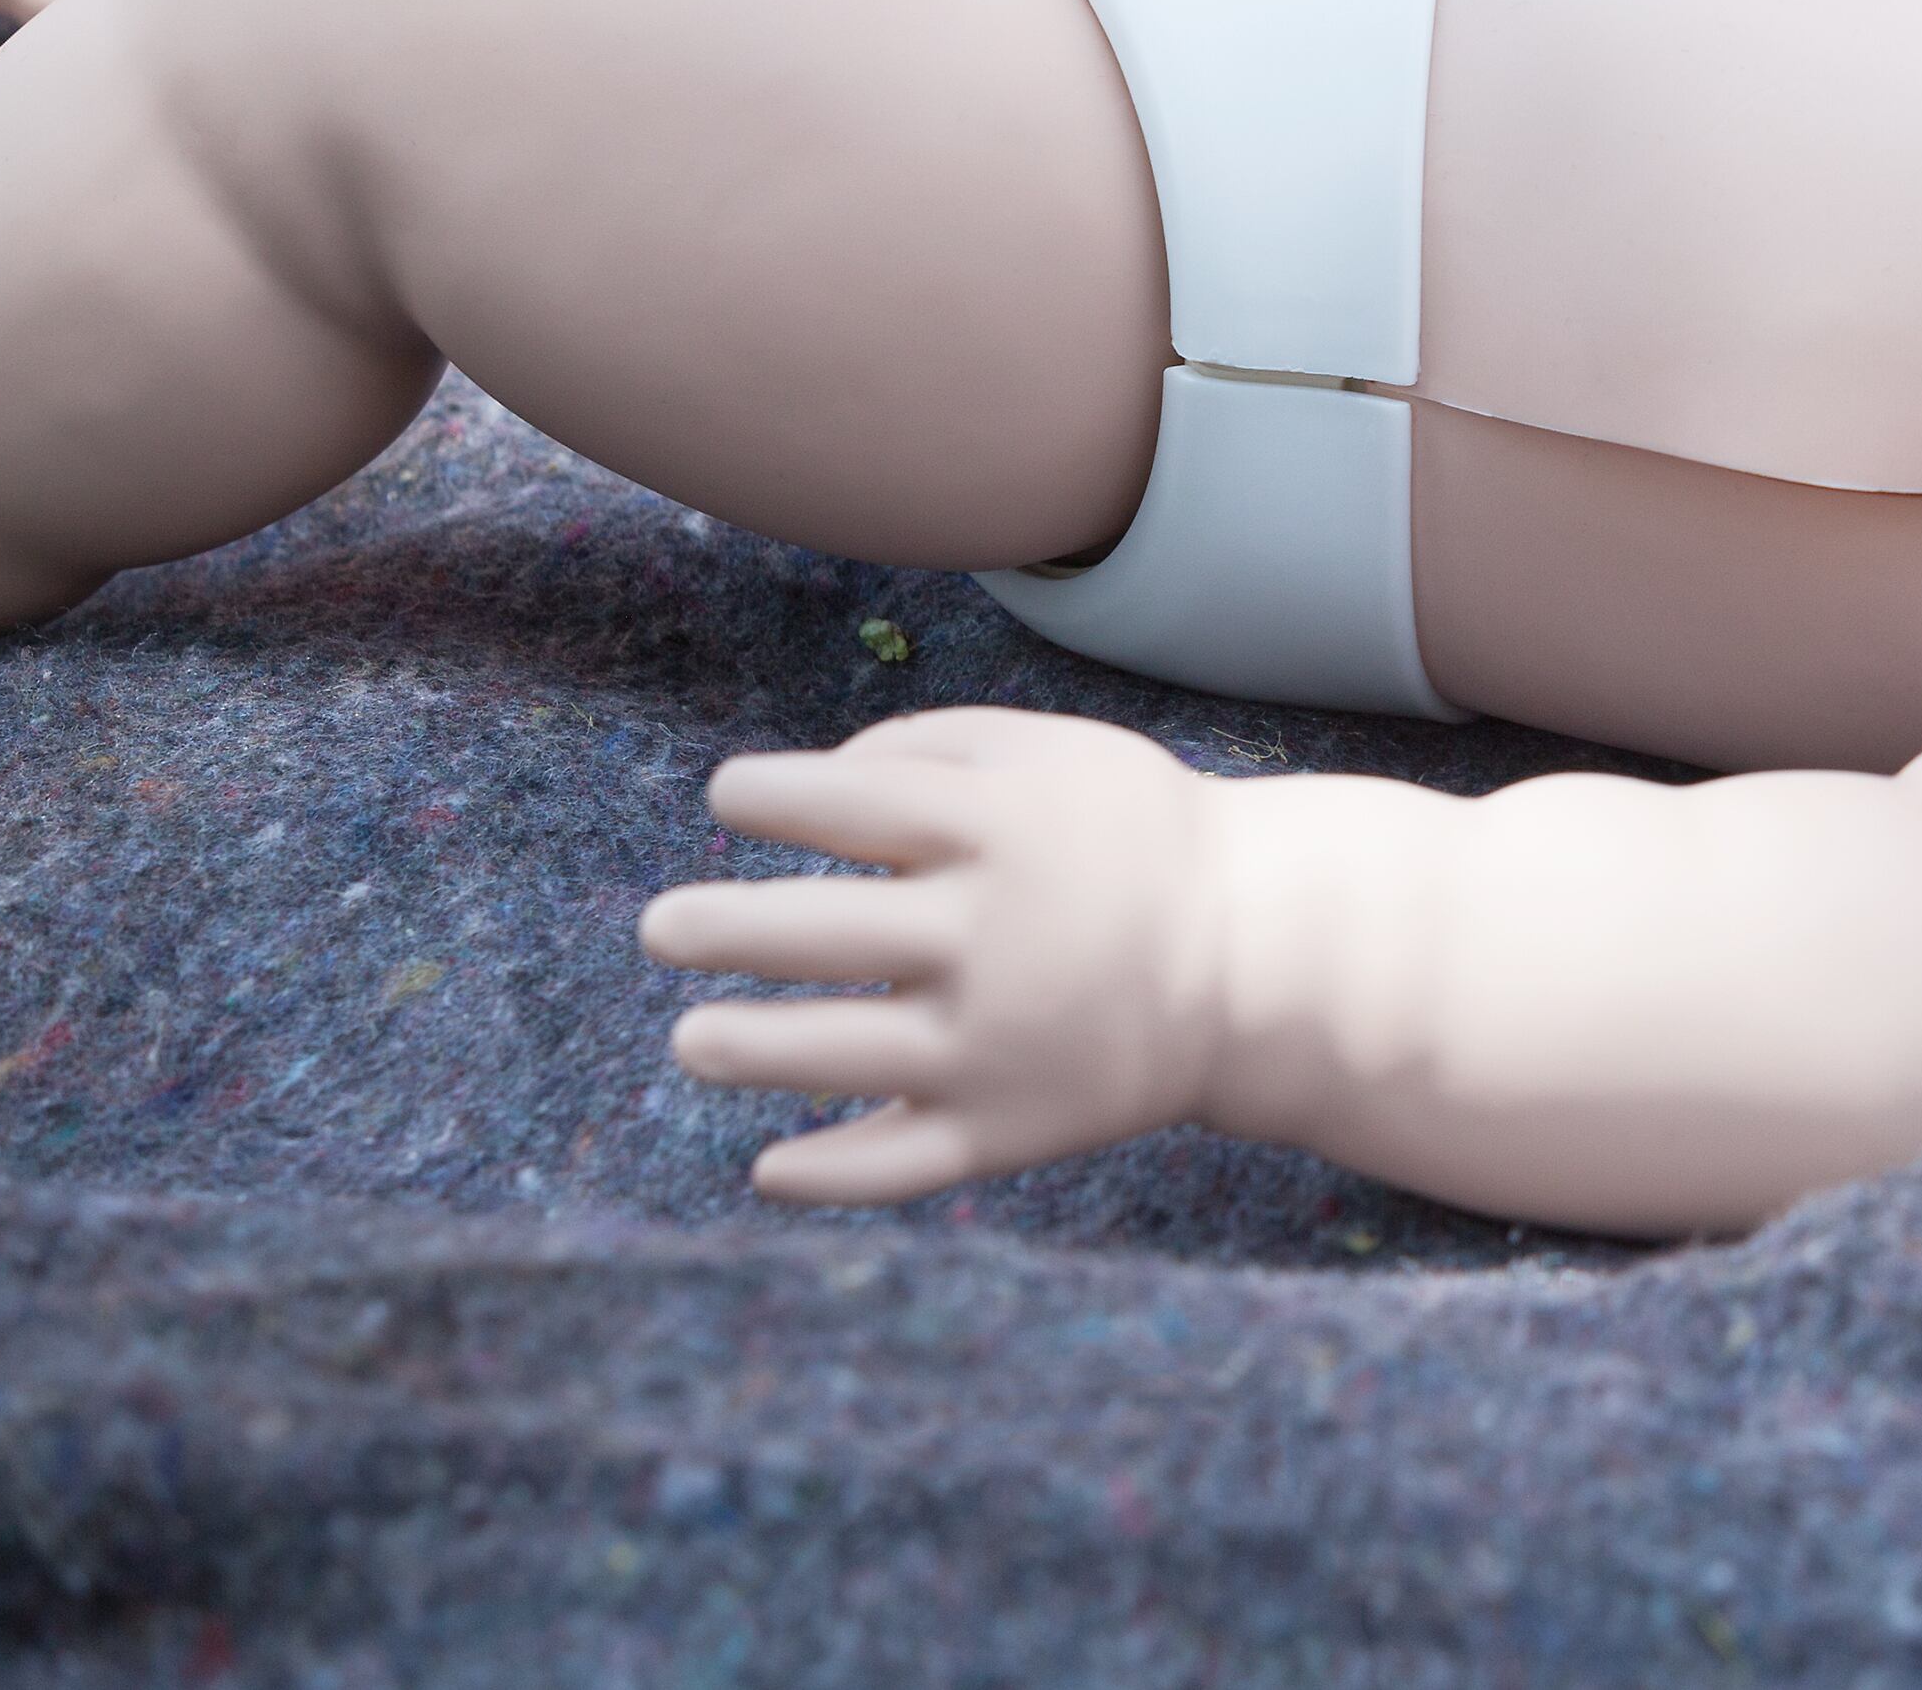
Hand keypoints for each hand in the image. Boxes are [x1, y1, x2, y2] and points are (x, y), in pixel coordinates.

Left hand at [642, 706, 1227, 1201]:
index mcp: (1002, 831)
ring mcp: (997, 1042)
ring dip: (741, 1048)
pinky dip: (824, 1175)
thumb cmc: (1131, 838)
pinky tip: (768, 1167)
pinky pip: (899, 1166)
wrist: (1259, 958)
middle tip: (662, 927)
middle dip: (715, 927)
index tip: (728, 797)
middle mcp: (991, 936)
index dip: (763, 794)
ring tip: (695, 1038)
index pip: (844, 801)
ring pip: (835, 1053)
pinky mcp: (1012, 1128)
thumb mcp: (1052, 754)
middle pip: (815, 930)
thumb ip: (928, 746)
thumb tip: (805, 786)